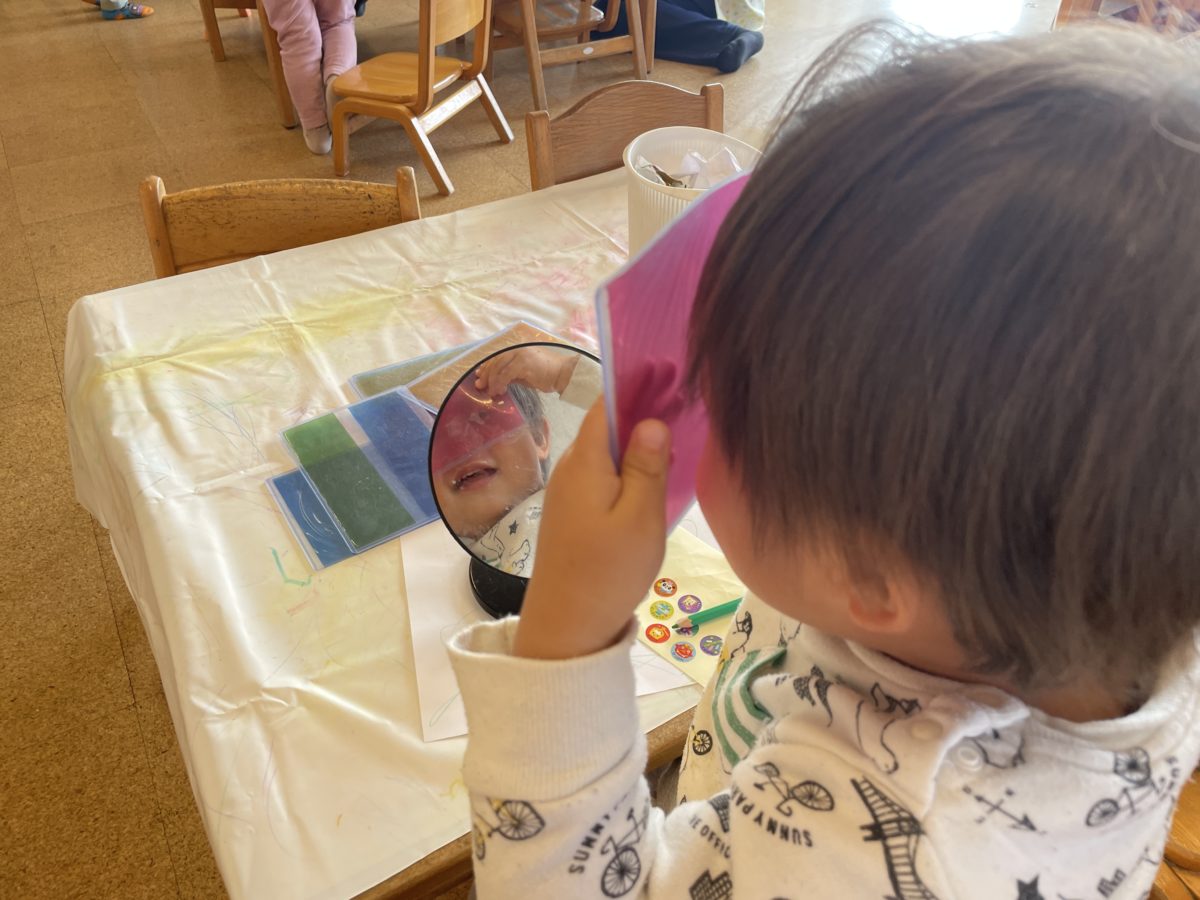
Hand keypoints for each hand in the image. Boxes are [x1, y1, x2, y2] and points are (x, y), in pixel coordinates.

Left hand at [475, 346, 578, 396]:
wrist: (563, 374)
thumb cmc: (545, 374)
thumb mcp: (523, 373)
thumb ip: (510, 374)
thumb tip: (495, 381)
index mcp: (516, 348)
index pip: (496, 356)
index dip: (485, 367)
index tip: (479, 376)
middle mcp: (516, 348)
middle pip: (494, 361)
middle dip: (485, 375)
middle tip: (480, 386)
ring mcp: (520, 354)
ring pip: (497, 367)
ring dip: (492, 381)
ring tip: (492, 392)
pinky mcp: (524, 363)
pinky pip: (505, 375)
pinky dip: (499, 384)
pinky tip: (500, 391)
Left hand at [513, 400, 670, 659]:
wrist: (567, 627)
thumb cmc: (607, 571)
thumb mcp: (639, 517)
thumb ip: (646, 466)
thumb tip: (652, 421)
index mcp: (585, 462)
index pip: (607, 405)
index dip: (637, 385)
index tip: (670, 371)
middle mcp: (571, 470)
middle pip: (606, 426)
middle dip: (642, 410)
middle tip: (684, 398)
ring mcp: (570, 494)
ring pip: (606, 453)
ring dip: (637, 440)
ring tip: (677, 432)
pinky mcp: (575, 515)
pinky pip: (603, 476)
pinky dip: (628, 466)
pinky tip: (654, 474)